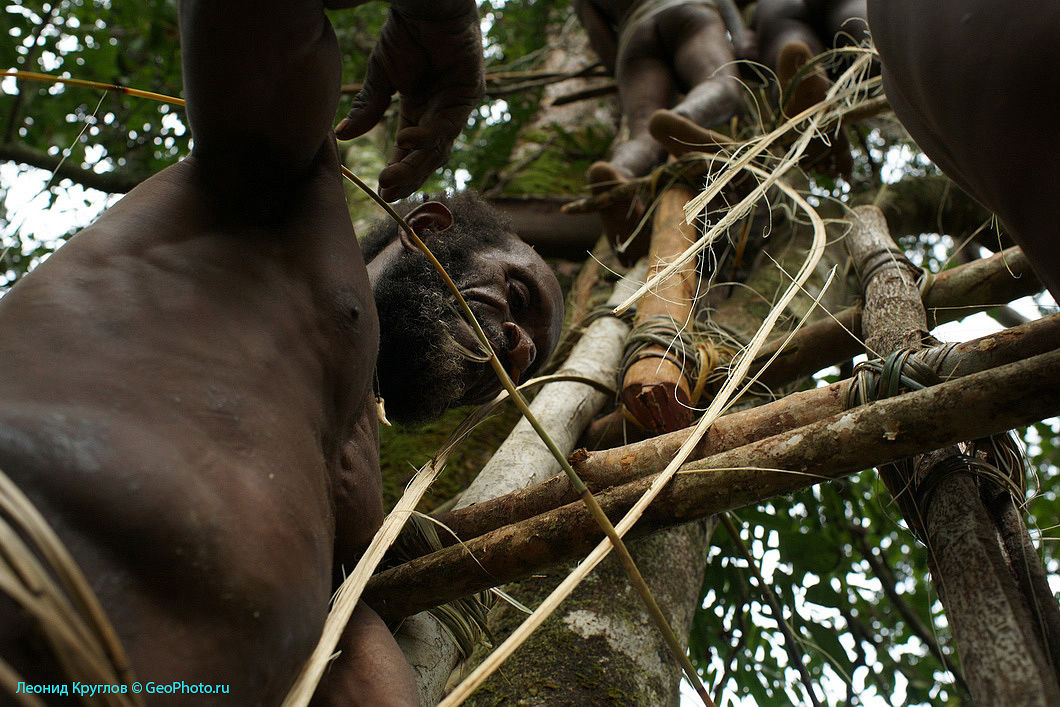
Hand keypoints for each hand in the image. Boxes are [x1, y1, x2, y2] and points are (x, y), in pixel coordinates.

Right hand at [335, 2, 484, 200]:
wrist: (423, 3)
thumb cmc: (405, 31)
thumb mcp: (381, 75)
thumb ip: (369, 108)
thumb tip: (343, 137)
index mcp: (420, 111)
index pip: (412, 152)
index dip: (399, 172)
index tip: (383, 192)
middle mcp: (440, 113)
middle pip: (428, 156)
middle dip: (408, 176)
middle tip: (388, 193)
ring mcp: (457, 105)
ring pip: (439, 146)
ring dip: (416, 164)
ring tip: (392, 178)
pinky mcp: (469, 93)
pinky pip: (448, 123)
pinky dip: (427, 134)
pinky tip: (406, 140)